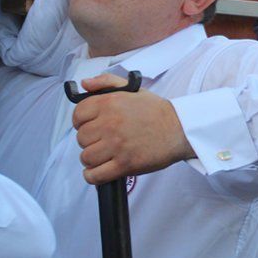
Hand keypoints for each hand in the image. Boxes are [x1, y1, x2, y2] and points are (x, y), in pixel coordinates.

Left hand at [72, 74, 194, 183]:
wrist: (180, 129)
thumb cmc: (156, 111)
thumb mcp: (132, 89)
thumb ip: (106, 82)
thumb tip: (84, 84)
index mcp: (110, 103)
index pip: (78, 115)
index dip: (81, 122)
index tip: (90, 126)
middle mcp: (110, 123)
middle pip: (81, 138)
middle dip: (90, 141)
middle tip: (102, 141)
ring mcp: (117, 145)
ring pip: (86, 157)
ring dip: (93, 159)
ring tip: (104, 155)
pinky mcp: (125, 164)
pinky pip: (95, 175)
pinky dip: (93, 176)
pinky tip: (100, 171)